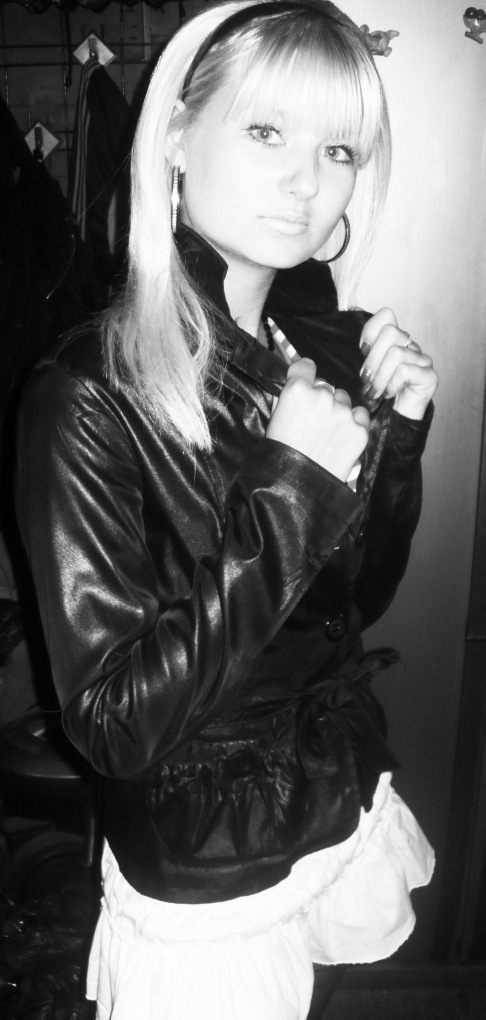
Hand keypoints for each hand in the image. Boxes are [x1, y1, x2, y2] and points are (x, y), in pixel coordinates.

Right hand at [267, 358, 369, 481]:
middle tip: (312, 420)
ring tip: (327, 432)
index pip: (306, 365)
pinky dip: (354, 422)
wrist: (298, 485)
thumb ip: (287, 398)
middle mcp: (323, 396)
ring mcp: (344, 412)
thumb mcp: (275, 419)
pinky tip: (342, 437)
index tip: (304, 382)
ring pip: (343, 399)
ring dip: (337, 410)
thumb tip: (295, 386)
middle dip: (320, 398)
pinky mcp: (360, 429)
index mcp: (298, 390)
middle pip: (325, 385)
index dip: (304, 374)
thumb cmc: (280, 454)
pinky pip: (361, 414)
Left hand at [360, 308, 438, 419]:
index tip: (362, 351)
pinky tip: (389, 394)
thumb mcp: (363, 367)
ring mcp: (423, 360)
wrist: (392, 421)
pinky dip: (392, 385)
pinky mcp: (430, 376)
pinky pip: (405, 371)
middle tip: (366, 379)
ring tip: (375, 391)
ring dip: (379, 378)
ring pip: (396, 354)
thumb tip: (353, 308)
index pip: (386, 315)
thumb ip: (362, 342)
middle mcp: (411, 346)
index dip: (370, 331)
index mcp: (395, 341)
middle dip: (372, 359)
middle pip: (390, 332)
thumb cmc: (376, 395)